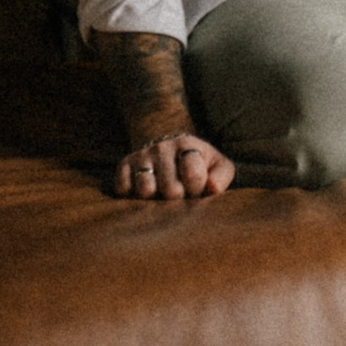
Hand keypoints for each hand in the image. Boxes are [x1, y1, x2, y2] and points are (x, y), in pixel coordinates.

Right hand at [113, 131, 234, 199]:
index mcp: (188, 145)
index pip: (194, 176)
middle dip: (177, 199)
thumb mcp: (218, 165)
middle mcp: (162, 147)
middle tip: (179, 194)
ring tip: (161, 194)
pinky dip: (132, 197)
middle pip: (170, 190)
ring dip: (154, 200)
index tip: (196, 189)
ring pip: (145, 191)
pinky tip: (143, 192)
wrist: (169, 148)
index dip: (197, 190)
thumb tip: (211, 189)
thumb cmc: (199, 164)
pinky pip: (123, 189)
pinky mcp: (123, 165)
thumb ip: (221, 177)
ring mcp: (141, 155)